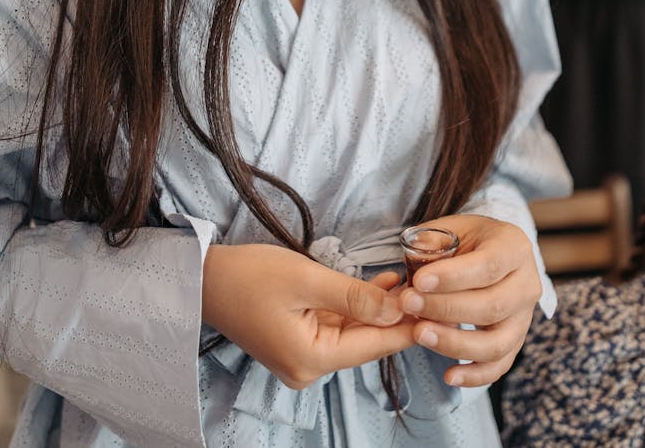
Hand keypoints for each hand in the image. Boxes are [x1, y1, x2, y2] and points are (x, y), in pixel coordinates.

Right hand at [202, 244, 414, 388]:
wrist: (205, 279)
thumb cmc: (249, 276)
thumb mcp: (305, 279)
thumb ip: (353, 296)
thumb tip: (398, 309)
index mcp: (310, 360)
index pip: (372, 344)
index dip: (407, 325)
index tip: (439, 307)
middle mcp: (308, 368)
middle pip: (364, 341)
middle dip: (396, 314)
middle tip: (430, 288)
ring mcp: (302, 357)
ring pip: (353, 332)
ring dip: (378, 308)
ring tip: (411, 281)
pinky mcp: (297, 342)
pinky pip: (336, 327)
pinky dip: (357, 307)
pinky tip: (381, 287)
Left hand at [398, 215, 540, 387]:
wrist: (489, 250)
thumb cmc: (467, 239)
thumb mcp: (451, 227)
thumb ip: (432, 242)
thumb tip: (415, 270)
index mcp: (514, 247)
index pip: (487, 266)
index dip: (453, 277)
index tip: (419, 281)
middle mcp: (527, 283)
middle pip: (492, 306)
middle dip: (446, 309)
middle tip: (409, 304)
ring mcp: (525, 317)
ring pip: (497, 343)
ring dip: (455, 343)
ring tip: (419, 334)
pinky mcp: (516, 341)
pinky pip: (499, 366)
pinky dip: (475, 376)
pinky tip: (449, 375)